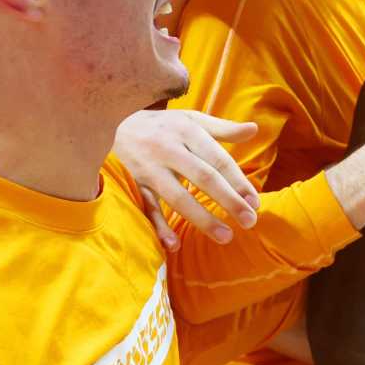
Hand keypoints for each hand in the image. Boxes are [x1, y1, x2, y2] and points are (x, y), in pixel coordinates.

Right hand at [114, 109, 260, 249]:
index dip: (238, 181)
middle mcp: (168, 149)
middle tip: (249, 221)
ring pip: (178, 196)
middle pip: (203, 178)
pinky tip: (174, 245)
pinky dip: (159, 227)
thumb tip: (254, 130)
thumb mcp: (190, 119)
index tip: (255, 202)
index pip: (218, 160)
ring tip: (225, 236)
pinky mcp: (132, 183)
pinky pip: (147, 207)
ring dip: (202, 219)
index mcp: (187, 131)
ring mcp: (149, 168)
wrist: (109, 121)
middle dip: (229, 201)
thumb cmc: (161, 125)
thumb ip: (223, 128)